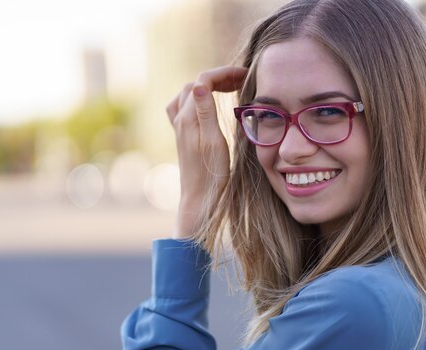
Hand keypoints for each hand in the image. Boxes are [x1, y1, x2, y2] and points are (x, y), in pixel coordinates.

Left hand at [166, 66, 247, 238]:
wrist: (200, 199)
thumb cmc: (212, 174)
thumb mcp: (214, 142)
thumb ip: (206, 112)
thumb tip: (199, 84)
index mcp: (188, 119)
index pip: (203, 81)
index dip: (224, 74)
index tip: (245, 76)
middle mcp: (180, 120)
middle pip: (195, 84)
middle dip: (218, 77)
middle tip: (241, 81)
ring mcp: (180, 129)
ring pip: (189, 94)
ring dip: (208, 86)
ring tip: (229, 89)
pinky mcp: (184, 137)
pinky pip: (185, 107)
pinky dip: (199, 98)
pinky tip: (209, 105)